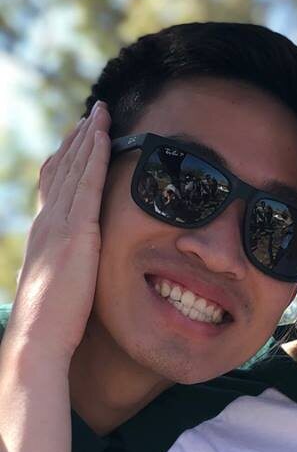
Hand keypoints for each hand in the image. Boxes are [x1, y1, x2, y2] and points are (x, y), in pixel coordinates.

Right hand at [5, 102, 111, 361]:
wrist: (39, 337)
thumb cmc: (54, 322)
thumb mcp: (63, 283)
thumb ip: (70, 265)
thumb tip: (80, 263)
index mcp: (46, 233)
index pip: (55, 185)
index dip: (67, 159)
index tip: (79, 138)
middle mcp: (48, 222)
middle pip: (62, 169)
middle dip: (78, 140)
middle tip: (92, 114)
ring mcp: (60, 224)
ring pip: (74, 169)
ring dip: (87, 138)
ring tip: (100, 114)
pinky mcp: (75, 231)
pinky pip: (87, 184)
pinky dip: (94, 157)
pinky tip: (103, 137)